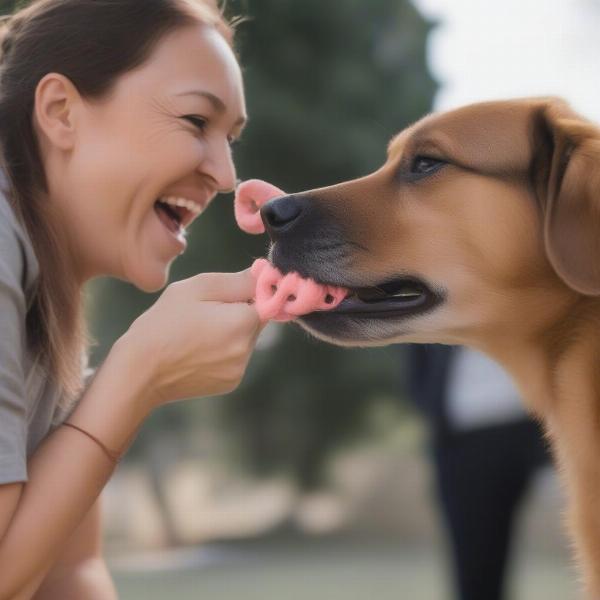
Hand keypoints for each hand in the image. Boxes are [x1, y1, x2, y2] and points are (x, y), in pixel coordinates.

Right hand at [120, 269, 262, 406]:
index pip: (266, 299)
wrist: (139, 372)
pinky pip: (235, 358)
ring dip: (231, 332)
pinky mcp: (230, 383)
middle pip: (256, 320)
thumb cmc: (163, 324)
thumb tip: (264, 272)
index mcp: (242, 322)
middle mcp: (247, 348)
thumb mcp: (196, 289)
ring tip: (197, 332)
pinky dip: (223, 351)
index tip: (228, 292)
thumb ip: (236, 280)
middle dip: (238, 311)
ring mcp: (239, 369)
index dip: (249, 291)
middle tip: (204, 312)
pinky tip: (197, 350)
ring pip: (246, 339)